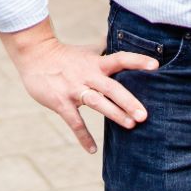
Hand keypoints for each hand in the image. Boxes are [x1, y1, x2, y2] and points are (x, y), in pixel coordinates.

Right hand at [10, 34, 158, 153]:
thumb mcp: (87, 51)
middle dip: (128, 101)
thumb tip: (117, 41)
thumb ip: (104, 50)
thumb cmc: (64, 55)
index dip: (137, 61)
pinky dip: (83, 136)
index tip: (155, 66)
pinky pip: (74, 122)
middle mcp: (88, 75)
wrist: (35, 56)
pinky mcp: (61, 102)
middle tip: (144, 115)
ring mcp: (74, 89)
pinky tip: (92, 149)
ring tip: (131, 125)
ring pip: (97, 103)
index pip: (120, 59)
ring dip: (114, 114)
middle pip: (112, 87)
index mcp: (96, 63)